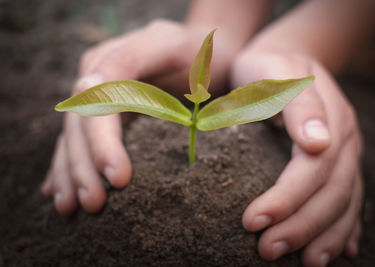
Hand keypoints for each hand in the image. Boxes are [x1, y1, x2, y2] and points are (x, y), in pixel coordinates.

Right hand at [41, 20, 233, 214]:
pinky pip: (79, 141)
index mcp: (112, 59)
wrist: (201, 51)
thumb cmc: (198, 53)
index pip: (99, 102)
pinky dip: (68, 166)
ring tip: (70, 209)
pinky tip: (59, 191)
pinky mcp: (104, 114)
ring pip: (73, 136)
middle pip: (80, 124)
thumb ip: (151, 62)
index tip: (117, 179)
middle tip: (93, 204)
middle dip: (84, 165)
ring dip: (70, 173)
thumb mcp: (180, 49)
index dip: (102, 141)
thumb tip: (118, 95)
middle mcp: (96, 77)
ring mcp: (96, 97)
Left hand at [231, 48, 362, 266]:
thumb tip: (319, 143)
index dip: (287, 198)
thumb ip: (298, 104)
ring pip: (345, 200)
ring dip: (326, 234)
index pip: (313, 167)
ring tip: (308, 263)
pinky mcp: (339, 162)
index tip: (254, 222)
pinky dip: (345, 225)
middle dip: (302, 225)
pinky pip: (349, 197)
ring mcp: (346, 152)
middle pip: (331, 190)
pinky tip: (339, 249)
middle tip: (268, 251)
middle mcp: (344, 138)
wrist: (284, 60)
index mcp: (330, 116)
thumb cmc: (269, 68)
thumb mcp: (276, 73)